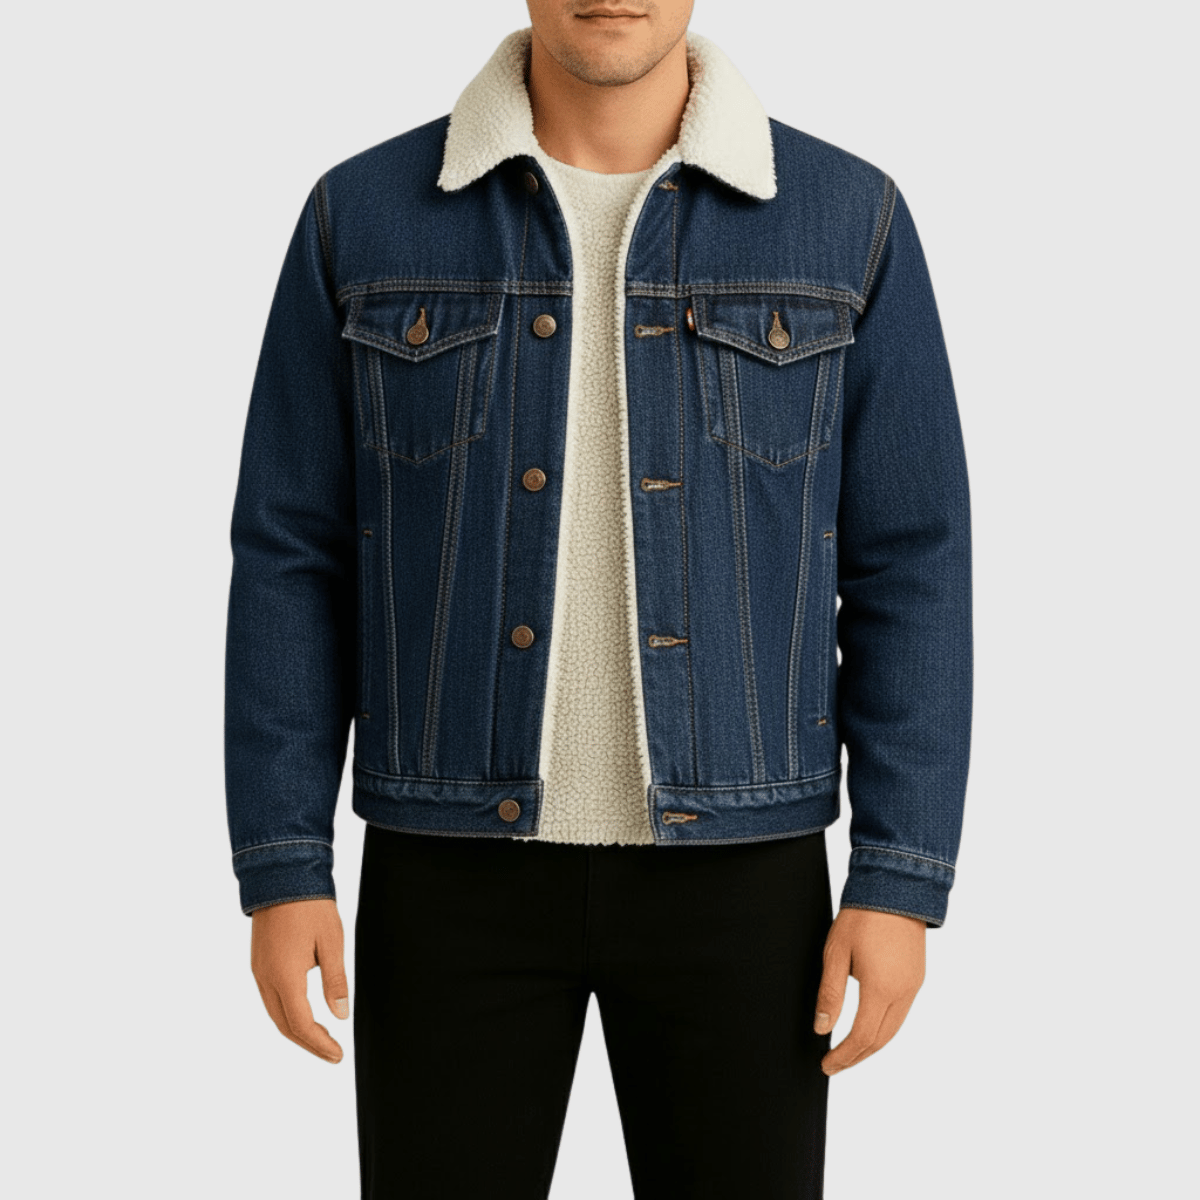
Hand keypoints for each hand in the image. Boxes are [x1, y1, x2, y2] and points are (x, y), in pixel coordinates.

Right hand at [250, 897, 348, 1062]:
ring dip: (296, 1030)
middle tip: (332, 1053)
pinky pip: (270, 998)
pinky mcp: (259, 962)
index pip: (301, 1024)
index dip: (319, 1044)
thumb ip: (335, 980)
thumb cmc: (311, 906)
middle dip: (308, 1043)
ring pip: (275, 1013)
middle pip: (284, 1025)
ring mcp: (258, 970)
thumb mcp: (331, 942)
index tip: (338, 1055)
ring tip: (321, 1038)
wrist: (282, 875)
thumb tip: (340, 1015)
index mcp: (285, 976)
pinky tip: (303, 1012)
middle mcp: (266, 978)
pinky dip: (287, 1013)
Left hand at [813, 907, 924, 1074]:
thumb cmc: (862, 917)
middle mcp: (903, 992)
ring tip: (849, 1051)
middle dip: (857, 1057)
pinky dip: (884, 1028)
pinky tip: (870, 1025)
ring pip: (893, 1029)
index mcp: (881, 989)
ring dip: (871, 1045)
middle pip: (880, 1040)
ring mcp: (914, 985)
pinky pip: (901, 1013)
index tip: (827, 1065)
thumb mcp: (836, 953)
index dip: (843, 1056)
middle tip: (835, 1065)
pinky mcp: (917, 976)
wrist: (895, 888)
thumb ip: (830, 994)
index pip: (861, 1038)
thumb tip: (822, 1028)